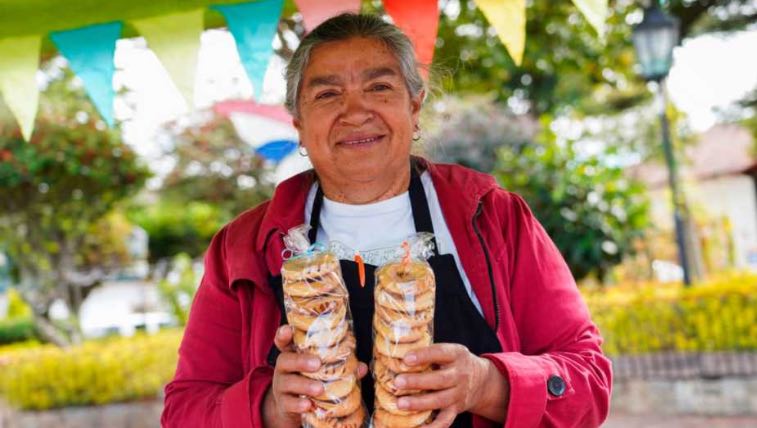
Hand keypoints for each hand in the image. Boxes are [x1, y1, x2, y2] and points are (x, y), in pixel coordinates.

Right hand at [263, 325, 368, 427]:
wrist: (293, 408)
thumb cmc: (310, 382)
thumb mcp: (321, 372)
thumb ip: (339, 367)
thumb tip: (361, 368)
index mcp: (293, 355)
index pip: (284, 342)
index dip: (283, 335)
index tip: (288, 329)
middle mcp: (284, 369)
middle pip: (285, 360)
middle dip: (300, 361)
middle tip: (317, 364)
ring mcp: (281, 387)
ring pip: (287, 383)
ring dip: (304, 385)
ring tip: (320, 388)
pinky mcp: (283, 404)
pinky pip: (288, 403)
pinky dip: (299, 404)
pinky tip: (308, 405)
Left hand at [393, 343, 507, 426]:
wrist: (482, 380)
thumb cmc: (455, 362)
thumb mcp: (449, 351)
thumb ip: (429, 352)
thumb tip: (399, 353)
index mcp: (456, 354)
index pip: (440, 353)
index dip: (424, 355)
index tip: (406, 359)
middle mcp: (460, 374)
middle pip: (439, 379)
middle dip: (417, 382)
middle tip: (398, 382)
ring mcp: (459, 394)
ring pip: (440, 400)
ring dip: (419, 403)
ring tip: (400, 404)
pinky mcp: (456, 409)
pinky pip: (445, 421)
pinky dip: (432, 427)